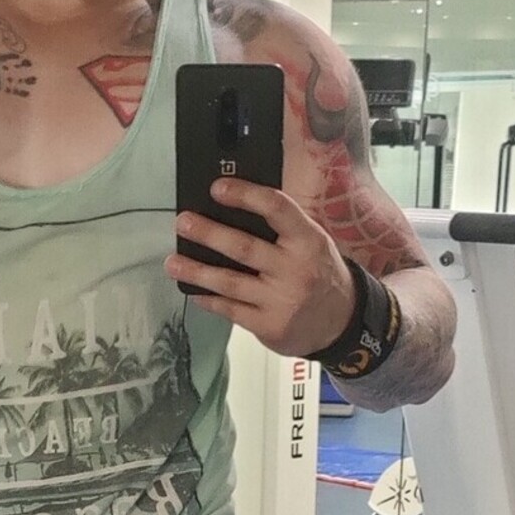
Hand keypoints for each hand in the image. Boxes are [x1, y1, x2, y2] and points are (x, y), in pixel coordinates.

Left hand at [166, 179, 355, 358]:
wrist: (342, 321)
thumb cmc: (319, 273)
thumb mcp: (312, 243)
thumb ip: (281, 228)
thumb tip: (232, 208)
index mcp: (308, 240)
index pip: (276, 209)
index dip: (245, 195)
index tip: (218, 188)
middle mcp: (294, 269)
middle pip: (244, 248)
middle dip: (209, 234)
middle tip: (183, 223)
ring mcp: (280, 300)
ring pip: (230, 283)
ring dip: (197, 271)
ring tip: (172, 261)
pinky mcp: (268, 326)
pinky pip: (231, 311)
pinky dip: (209, 300)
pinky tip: (193, 290)